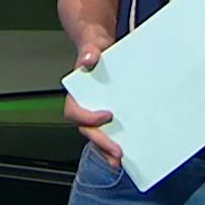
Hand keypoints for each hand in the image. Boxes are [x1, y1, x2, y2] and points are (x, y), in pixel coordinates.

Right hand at [65, 24, 119, 167]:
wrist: (101, 47)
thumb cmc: (94, 48)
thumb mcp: (92, 45)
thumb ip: (89, 51)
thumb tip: (89, 59)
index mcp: (77, 93)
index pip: (74, 111)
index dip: (88, 117)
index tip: (107, 115)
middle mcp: (85, 105)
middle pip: (88, 130)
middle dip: (101, 142)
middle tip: (117, 152)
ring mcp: (97, 112)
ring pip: (98, 135)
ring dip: (107, 149)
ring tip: (121, 160)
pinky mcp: (110, 115)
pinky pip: (110, 132)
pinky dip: (117, 143)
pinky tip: (130, 151)